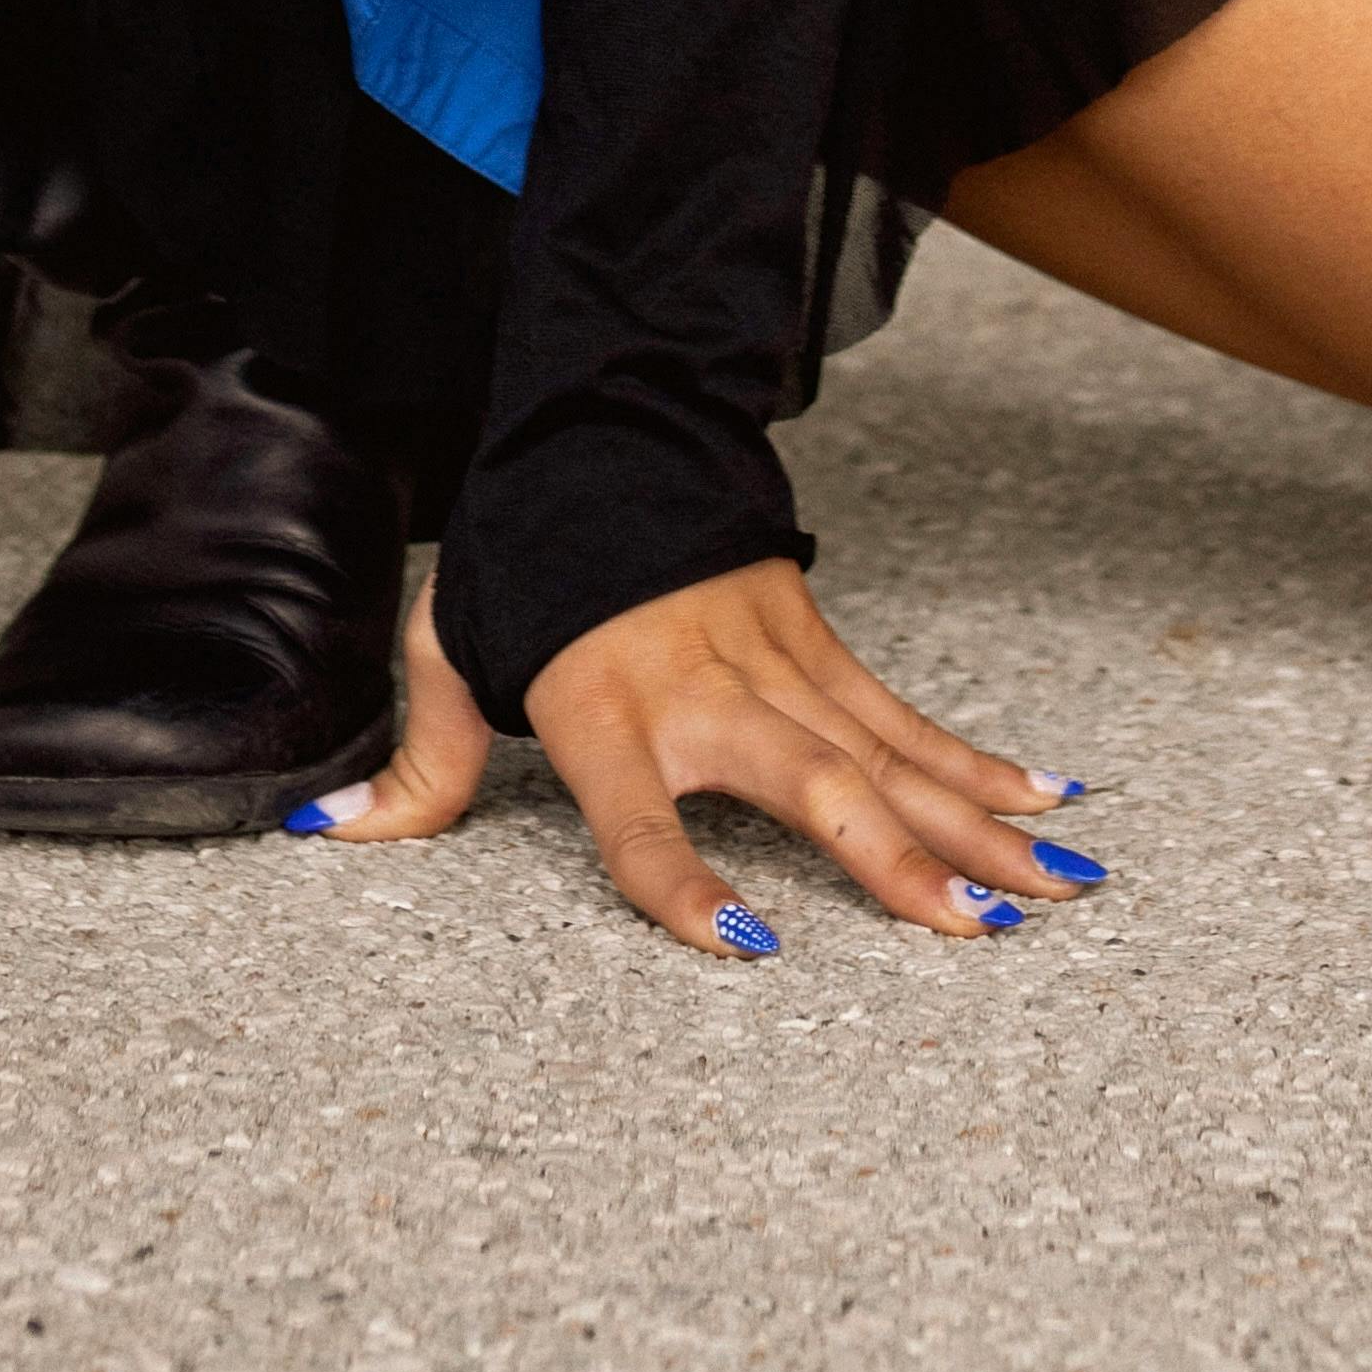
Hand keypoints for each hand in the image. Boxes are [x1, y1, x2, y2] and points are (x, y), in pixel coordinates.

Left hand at [310, 567, 1089, 962]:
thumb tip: (327, 834)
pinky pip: (903, 715)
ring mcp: (775, 660)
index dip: (683, 882)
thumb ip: (420, 761)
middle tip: (974, 926)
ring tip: (1043, 888)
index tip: (745, 946)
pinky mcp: (817, 641)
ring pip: (884, 754)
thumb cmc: (526, 554)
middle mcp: (704, 687)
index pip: (640, 815)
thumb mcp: (453, 644)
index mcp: (604, 705)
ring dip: (968, 823)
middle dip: (896, 856)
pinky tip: (1043, 805)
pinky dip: (974, 762)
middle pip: (811, 782)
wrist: (607, 426)